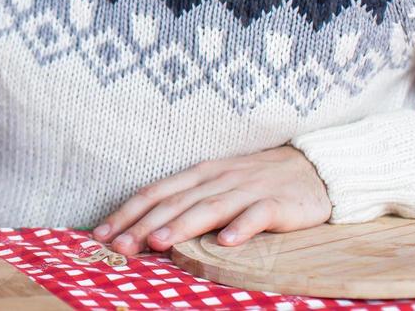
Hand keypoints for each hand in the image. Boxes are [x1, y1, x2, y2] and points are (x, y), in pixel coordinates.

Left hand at [92, 146, 331, 253]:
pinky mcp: (276, 204)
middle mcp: (217, 179)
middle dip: (143, 225)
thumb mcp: (216, 185)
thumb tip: (145, 228)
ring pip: (208, 208)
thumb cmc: (255, 181)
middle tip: (120, 246)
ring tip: (159, 243)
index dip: (128, 212)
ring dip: (181, 226)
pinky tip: (226, 242)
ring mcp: (246, 190)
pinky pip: (256, 215)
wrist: (311, 168)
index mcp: (198, 174)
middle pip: (175, 202)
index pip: (155, 192)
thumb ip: (187, 202)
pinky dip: (240, 228)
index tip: (102, 233)